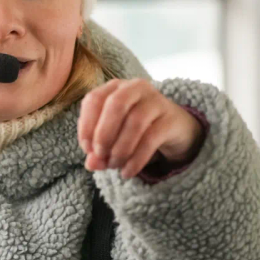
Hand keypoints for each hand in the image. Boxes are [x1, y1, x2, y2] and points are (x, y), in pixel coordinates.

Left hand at [78, 79, 204, 179]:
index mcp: (115, 87)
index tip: (87, 149)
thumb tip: (91, 164)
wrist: (173, 128)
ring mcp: (156, 100)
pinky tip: (127, 172)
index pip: (93, 99)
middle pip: (115, 105)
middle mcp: (136, 88)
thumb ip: (98, 150)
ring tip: (114, 165)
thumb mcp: (113, 137)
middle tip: (100, 156)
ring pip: (135, 122)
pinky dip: (136, 159)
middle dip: (103, 134)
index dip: (86, 126)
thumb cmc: (135, 129)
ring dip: (120, 149)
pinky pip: (151, 139)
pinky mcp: (171, 119)